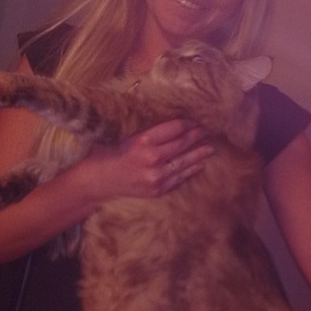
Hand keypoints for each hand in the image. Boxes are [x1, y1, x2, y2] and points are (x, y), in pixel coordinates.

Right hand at [79, 119, 213, 201]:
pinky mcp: (157, 190)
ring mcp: (155, 176)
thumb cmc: (112, 154)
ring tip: (210, 148)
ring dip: (199, 154)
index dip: (188, 124)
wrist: (100, 181)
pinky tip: (199, 165)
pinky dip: (190, 171)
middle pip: (181, 144)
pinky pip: (178, 179)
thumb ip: (153, 134)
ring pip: (184, 162)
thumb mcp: (130, 138)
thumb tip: (179, 126)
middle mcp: (151, 158)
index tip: (196, 120)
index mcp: (143, 141)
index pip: (174, 129)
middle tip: (208, 130)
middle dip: (196, 136)